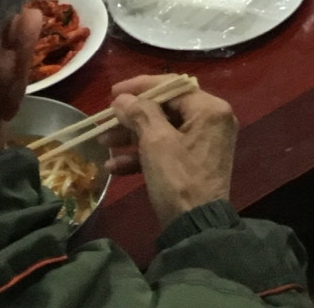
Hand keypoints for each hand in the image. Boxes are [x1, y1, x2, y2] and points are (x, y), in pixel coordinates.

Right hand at [106, 76, 236, 227]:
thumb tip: (123, 99)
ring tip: (103, 142)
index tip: (113, 92)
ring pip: (162, 130)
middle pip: (165, 109)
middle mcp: (211, 120)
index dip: (141, 87)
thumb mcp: (156, 143)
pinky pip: (166, 150)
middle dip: (133, 117)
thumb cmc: (178, 179)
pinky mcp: (193, 162)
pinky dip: (142, 155)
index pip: (172, 86)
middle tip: (107, 120)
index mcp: (209, 109)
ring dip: (132, 137)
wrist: (196, 227)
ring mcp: (203, 143)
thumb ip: (140, 114)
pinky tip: (114, 167)